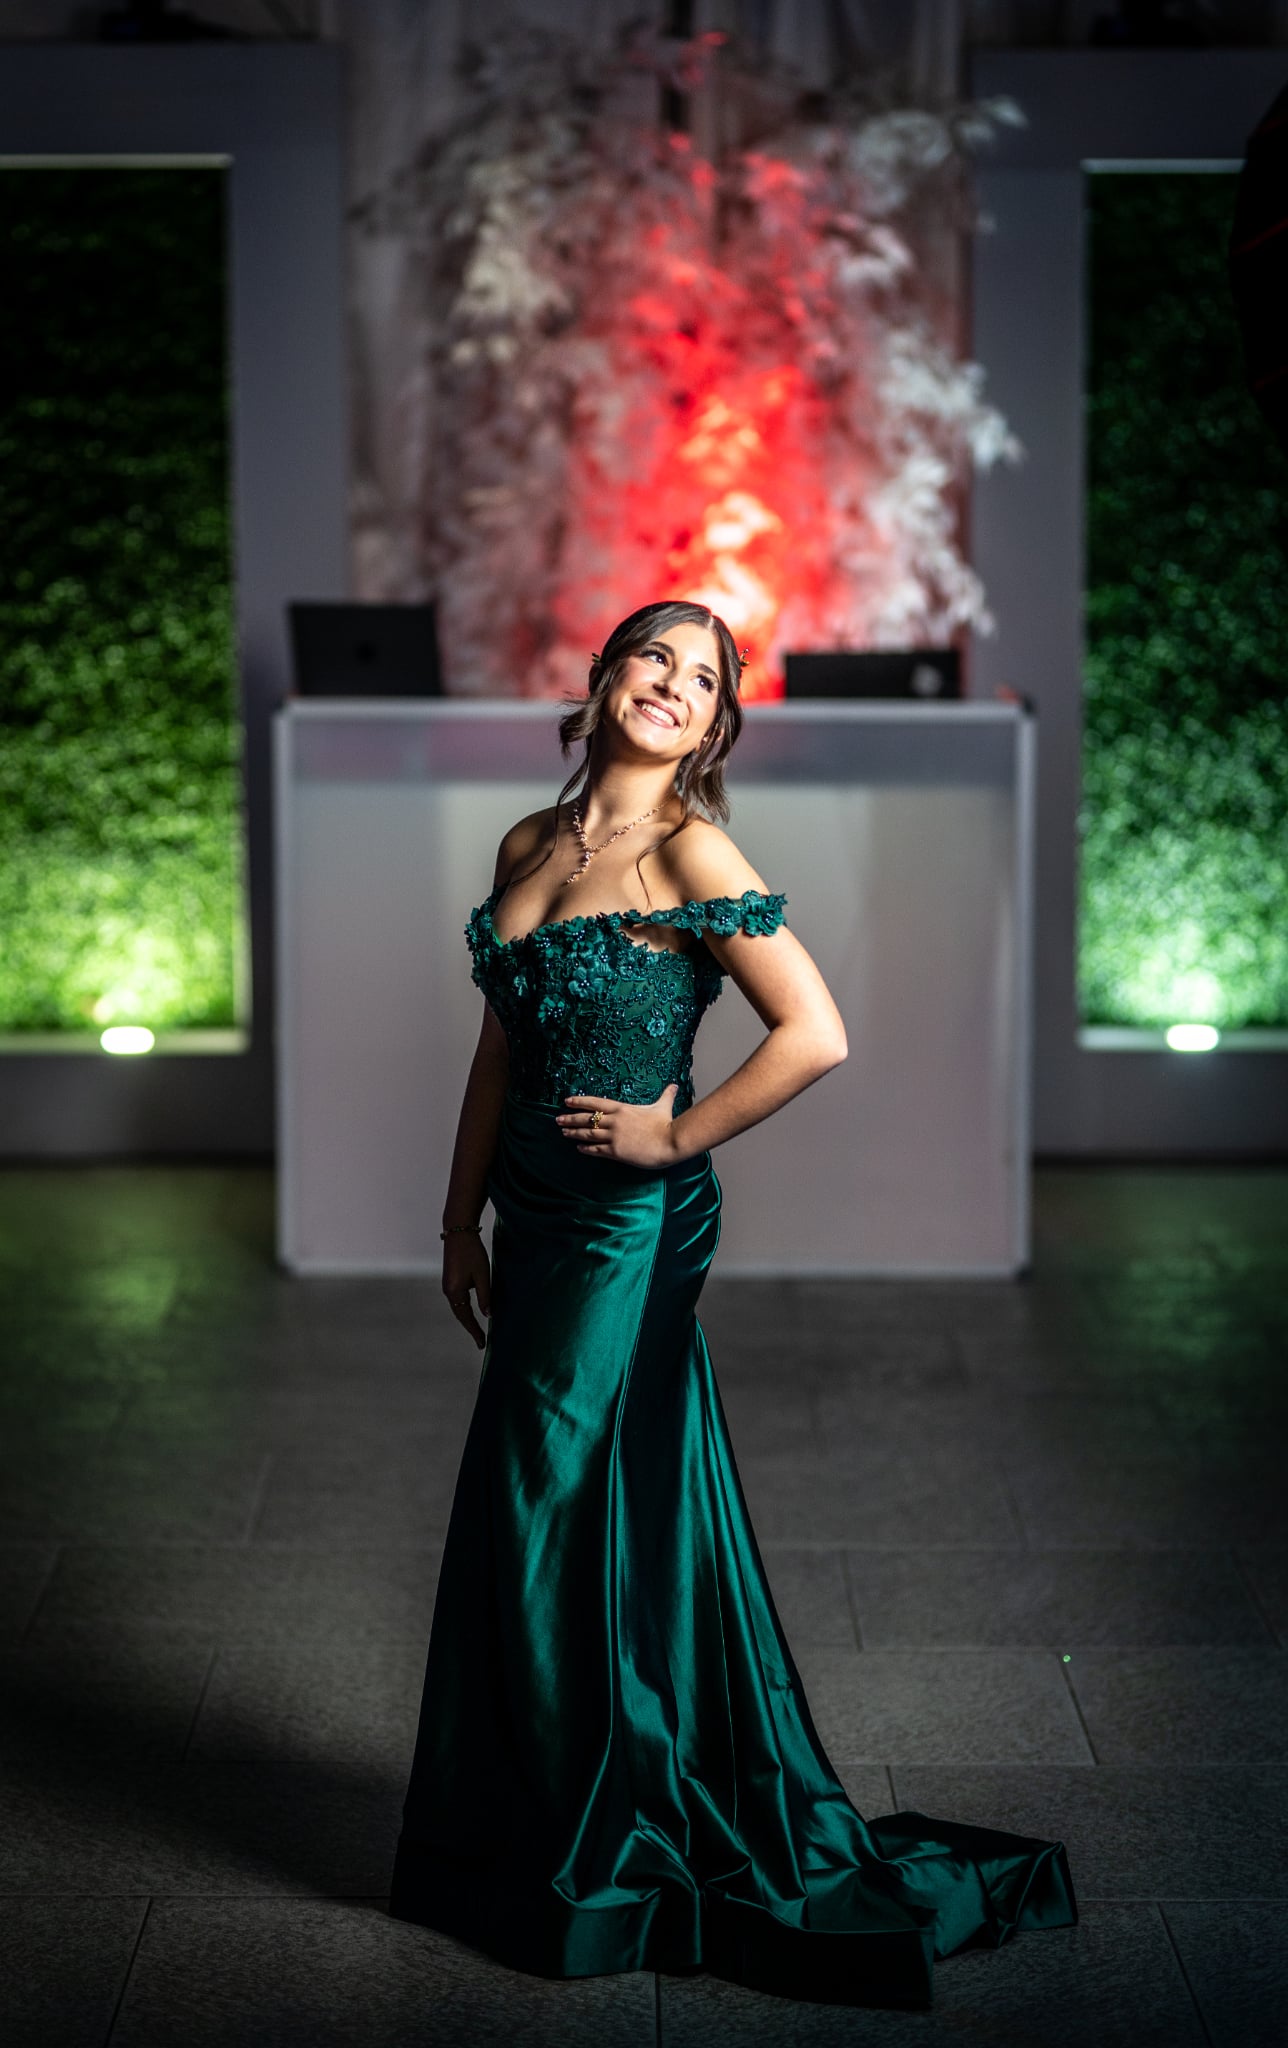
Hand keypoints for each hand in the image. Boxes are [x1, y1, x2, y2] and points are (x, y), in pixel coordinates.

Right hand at [442, 1231, 490, 1349]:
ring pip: (458, 1307)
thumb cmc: (472, 1252)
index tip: (482, 1344)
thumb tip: (488, 1315)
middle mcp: (448, 1291)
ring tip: (478, 1330)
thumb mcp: (483, 1275)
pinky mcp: (450, 1279)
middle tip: (481, 1341)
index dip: (475, 1331)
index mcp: (455, 1292)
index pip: (466, 1317)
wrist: (458, 1232)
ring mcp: (448, 1285)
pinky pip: (458, 1299)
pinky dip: (465, 1308)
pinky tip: (472, 1310)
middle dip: (471, 1328)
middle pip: (460, 1315)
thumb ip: (485, 1296)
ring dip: (467, 1318)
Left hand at [557, 1084, 679, 1167]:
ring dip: (574, 1133)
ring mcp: (613, 1136)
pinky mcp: (616, 1151)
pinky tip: (579, 1148)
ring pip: (588, 1134)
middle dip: (571, 1119)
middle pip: (587, 1118)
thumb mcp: (663, 1106)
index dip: (579, 1101)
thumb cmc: (666, 1124)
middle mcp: (614, 1121)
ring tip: (564, 1133)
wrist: (670, 1141)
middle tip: (558, 1119)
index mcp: (622, 1108)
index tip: (567, 1101)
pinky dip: (586, 1149)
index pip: (595, 1102)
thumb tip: (674, 1086)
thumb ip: (665, 1095)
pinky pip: (596, 1149)